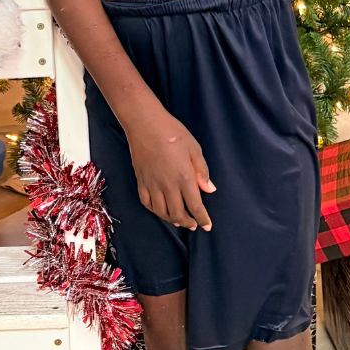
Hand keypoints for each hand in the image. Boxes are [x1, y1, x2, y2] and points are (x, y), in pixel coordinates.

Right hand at [123, 101, 214, 230]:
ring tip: (178, 220)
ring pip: (161, 212)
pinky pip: (146, 202)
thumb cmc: (172, 132)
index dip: (202, 219)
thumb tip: (210, 189)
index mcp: (184, 177)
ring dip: (171, 219)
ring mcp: (152, 184)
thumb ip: (202, 171)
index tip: (207, 226)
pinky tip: (160, 210)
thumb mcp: (194, 148)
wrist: (144, 123)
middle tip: (193, 224)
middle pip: (178, 213)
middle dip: (188, 222)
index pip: (195, 206)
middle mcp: (168, 185)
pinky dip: (154, 210)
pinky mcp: (140, 180)